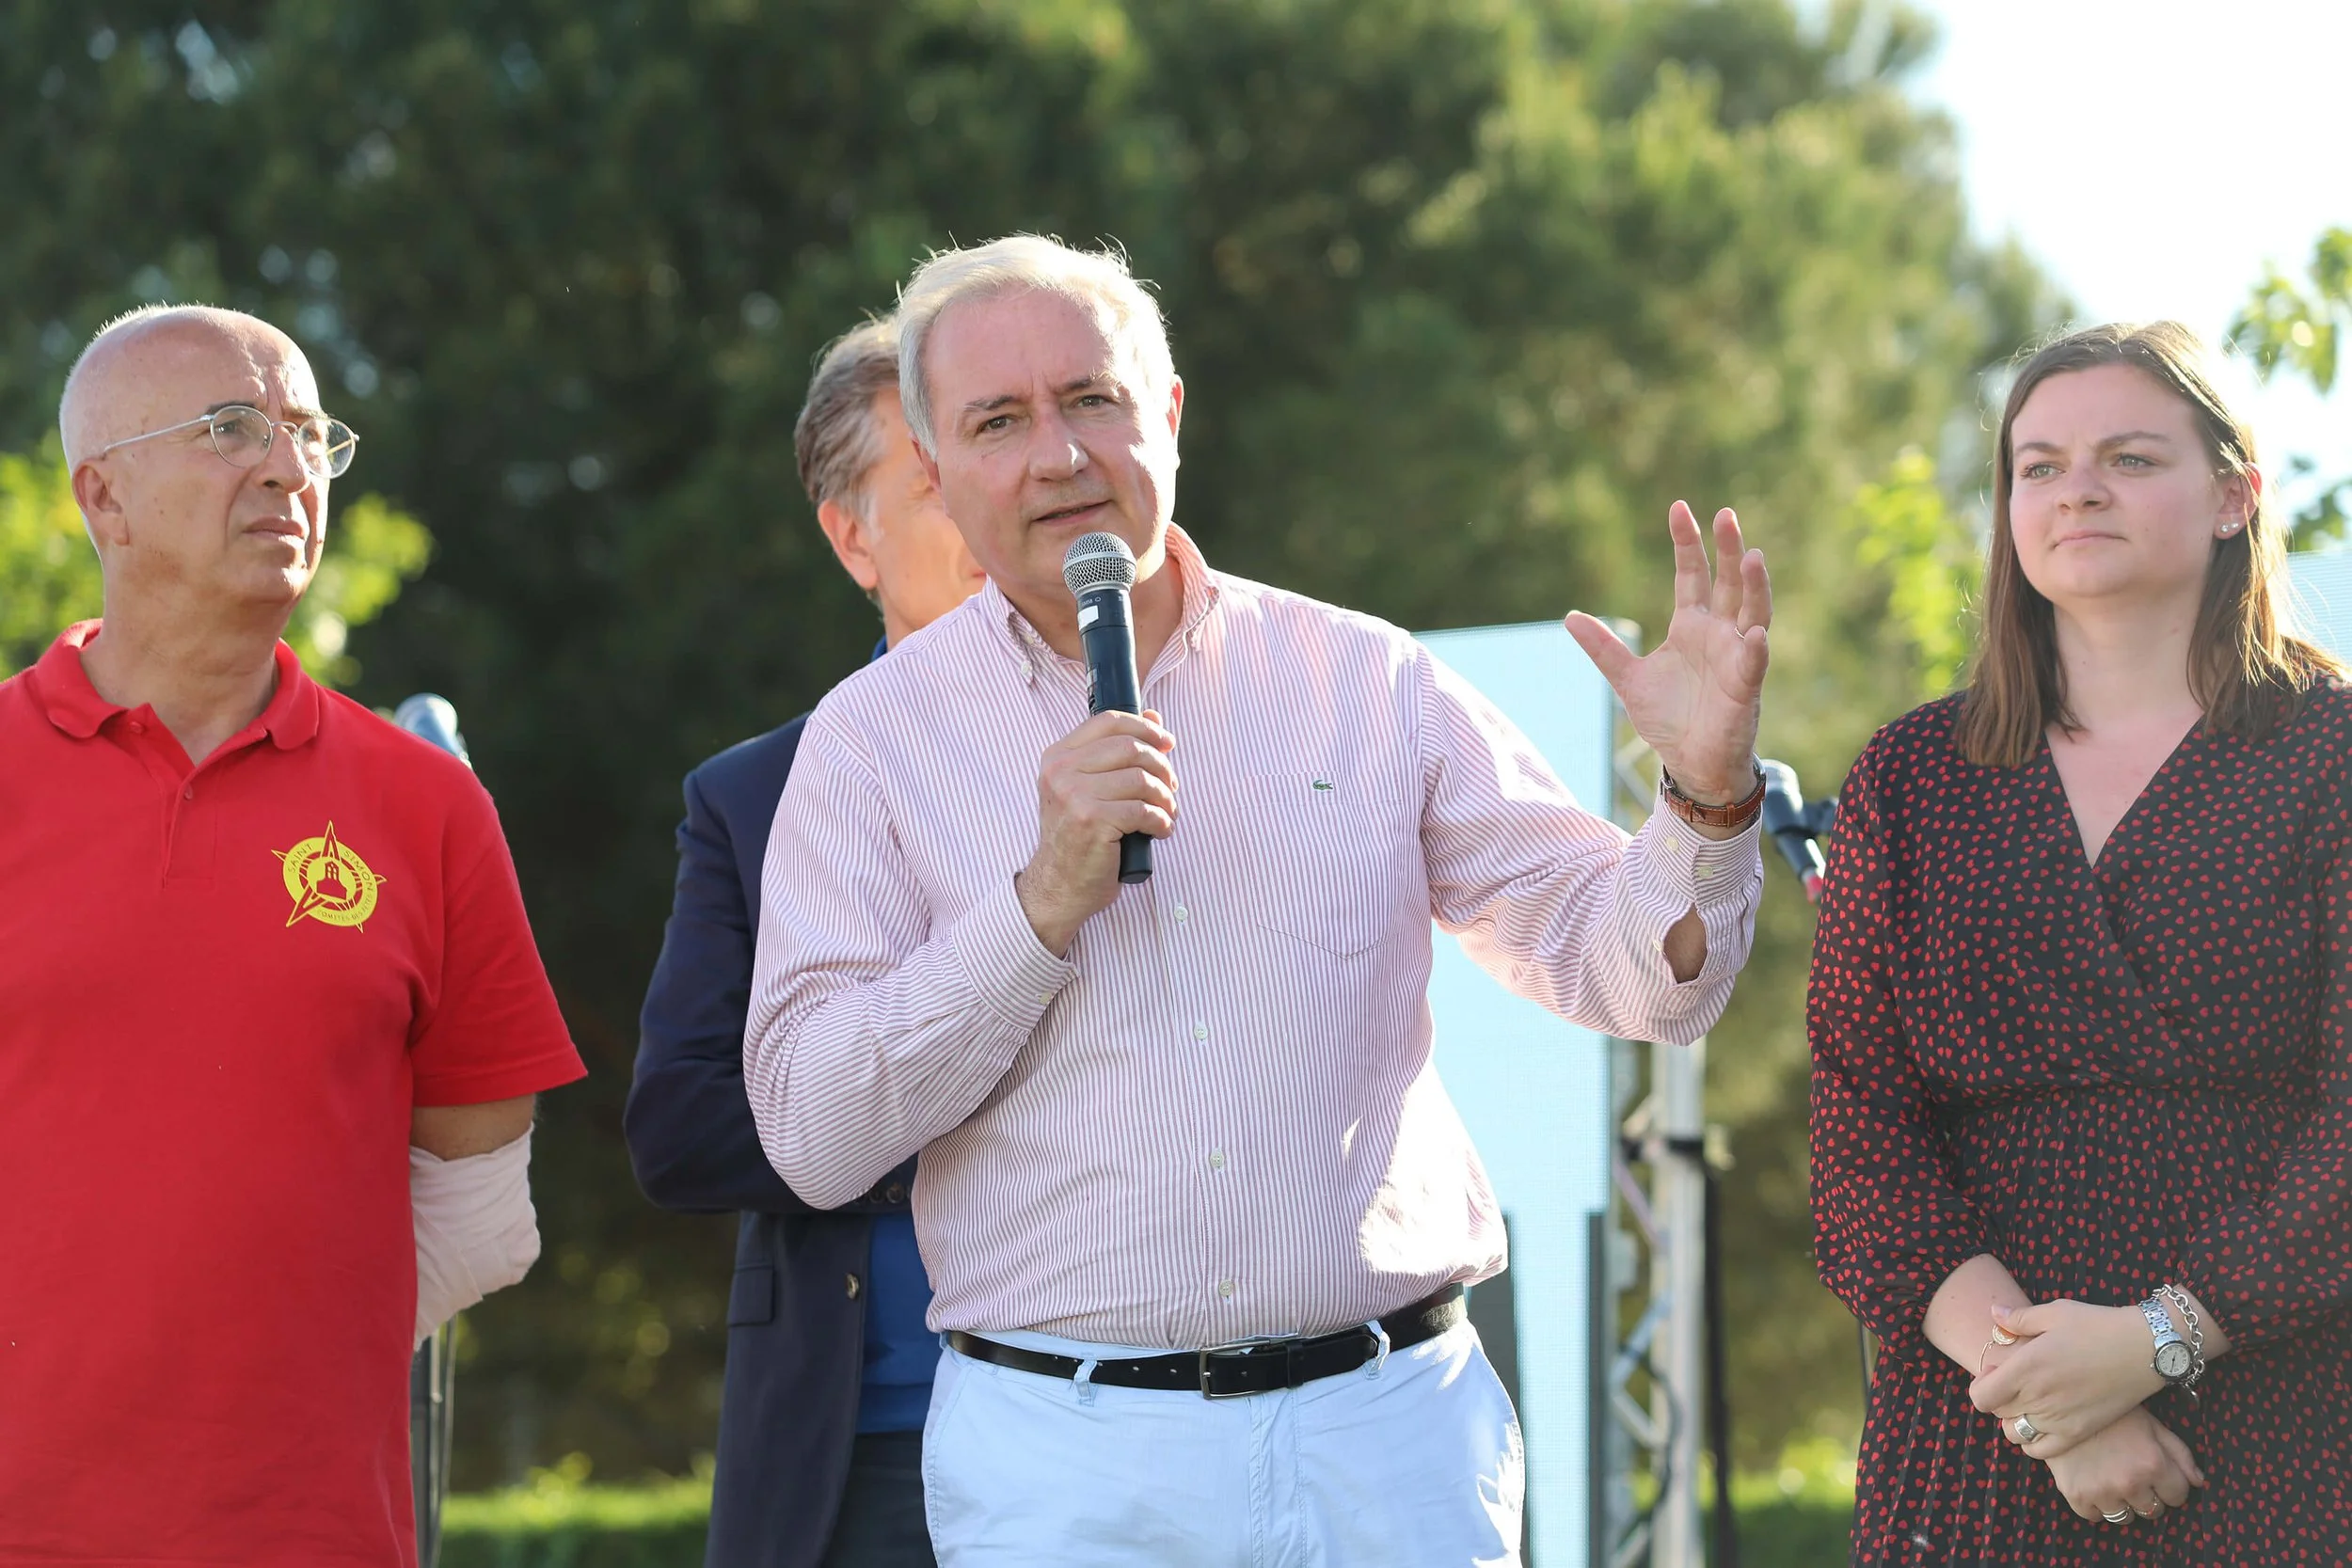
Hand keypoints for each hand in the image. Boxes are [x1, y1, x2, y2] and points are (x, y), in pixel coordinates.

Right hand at [1015, 709, 1176, 954]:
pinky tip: (1160, 830)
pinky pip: (1144, 811)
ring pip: (1141, 779)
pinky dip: (1162, 821)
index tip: (1166, 743)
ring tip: (1167, 811)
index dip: (1145, 728)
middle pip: (1130, 748)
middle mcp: (1060, 771)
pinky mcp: (1091, 821)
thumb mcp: (1089, 788)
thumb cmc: (1079, 836)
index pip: (1109, 721)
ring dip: (1165, 797)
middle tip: (1171, 786)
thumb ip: (1116, 752)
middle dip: (1161, 766)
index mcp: (1057, 757)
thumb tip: (1154, 717)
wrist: (1060, 885)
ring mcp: (1073, 796)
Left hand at [1565, 502, 1768, 804]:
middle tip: (1726, 515)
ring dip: (1754, 586)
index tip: (1679, 508)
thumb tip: (1570, 617)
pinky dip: (1754, 648)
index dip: (1687, 543)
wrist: (1691, 763)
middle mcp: (1719, 633)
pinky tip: (1754, 633)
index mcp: (1691, 625)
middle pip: (1728, 582)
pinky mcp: (1746, 688)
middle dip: (1728, 549)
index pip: (1692, 574)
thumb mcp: (1627, 679)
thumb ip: (1604, 648)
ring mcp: (1736, 658)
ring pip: (1753, 613)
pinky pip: (1754, 663)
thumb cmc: (1669, 718)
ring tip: (1753, 557)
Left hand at [1970, 1299, 2165, 1458]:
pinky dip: (2035, 1442)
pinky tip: (2044, 1424)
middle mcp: (2037, 1397)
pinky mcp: (2079, 1432)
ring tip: (2030, 1403)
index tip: (1997, 1372)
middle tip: (2017, 1383)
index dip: (1981, 1385)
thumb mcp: (2055, 1312)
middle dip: (1999, 1398)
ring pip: (2016, 1434)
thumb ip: (2019, 1318)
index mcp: (2025, 1368)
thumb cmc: (2097, 1325)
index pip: (1980, 1397)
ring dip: (2015, 1421)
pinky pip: (2043, 1451)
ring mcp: (2058, 1419)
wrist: (2144, 1348)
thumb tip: (1994, 1315)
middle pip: (1998, 1413)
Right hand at [2040, 1406, 2203, 1524]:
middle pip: (2153, 1510)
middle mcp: (2130, 1482)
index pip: (2178, 1496)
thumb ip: (2179, 1453)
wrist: (2060, 1402)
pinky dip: (2095, 1505)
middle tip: (2133, 1475)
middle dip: (2148, 1495)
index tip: (2158, 1475)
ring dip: (2122, 1503)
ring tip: (2112, 1480)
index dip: (2170, 1485)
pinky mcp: (2075, 1494)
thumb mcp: (2151, 1424)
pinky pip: (2094, 1516)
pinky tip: (2092, 1484)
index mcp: (2153, 1464)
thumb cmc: (2112, 1412)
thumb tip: (2198, 1482)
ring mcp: (2102, 1491)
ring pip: (2125, 1517)